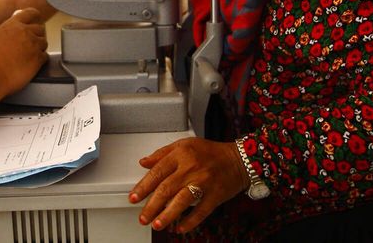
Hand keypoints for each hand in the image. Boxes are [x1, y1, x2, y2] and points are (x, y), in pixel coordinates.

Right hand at [0, 8, 47, 94]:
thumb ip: (7, 31)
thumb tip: (12, 33)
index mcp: (13, 24)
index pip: (31, 13)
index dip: (35, 17)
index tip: (35, 21)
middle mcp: (25, 31)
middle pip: (40, 29)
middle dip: (36, 36)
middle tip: (30, 45)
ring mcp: (33, 44)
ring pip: (43, 42)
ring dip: (38, 48)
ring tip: (28, 57)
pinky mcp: (37, 59)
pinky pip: (44, 56)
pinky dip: (40, 60)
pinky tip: (31, 65)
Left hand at [129, 138, 247, 233]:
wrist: (239, 159)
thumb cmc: (210, 152)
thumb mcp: (183, 145)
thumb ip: (162, 154)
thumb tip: (144, 162)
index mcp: (181, 154)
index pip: (157, 172)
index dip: (143, 186)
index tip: (133, 197)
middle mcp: (191, 168)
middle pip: (167, 189)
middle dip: (152, 205)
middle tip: (142, 217)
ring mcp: (204, 183)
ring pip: (182, 201)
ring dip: (168, 215)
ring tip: (156, 224)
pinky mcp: (216, 196)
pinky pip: (201, 211)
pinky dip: (190, 221)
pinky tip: (180, 228)